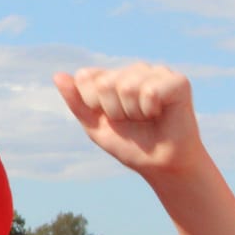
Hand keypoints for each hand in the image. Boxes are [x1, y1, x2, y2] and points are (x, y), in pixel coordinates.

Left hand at [52, 63, 202, 177]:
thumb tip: (57, 75)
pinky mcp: (177, 81)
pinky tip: (161, 114)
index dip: (92, 104)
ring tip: (147, 119)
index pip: (85, 76)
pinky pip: (150, 91)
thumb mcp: (95, 127)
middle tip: (132, 121)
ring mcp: (156, 72)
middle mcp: (134, 70)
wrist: (161, 165)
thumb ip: (76, 102)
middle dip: (114, 111)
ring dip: (133, 113)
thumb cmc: (130, 146)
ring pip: (126, 86)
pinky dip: (150, 110)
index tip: (110, 118)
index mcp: (114, 77)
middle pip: (104, 83)